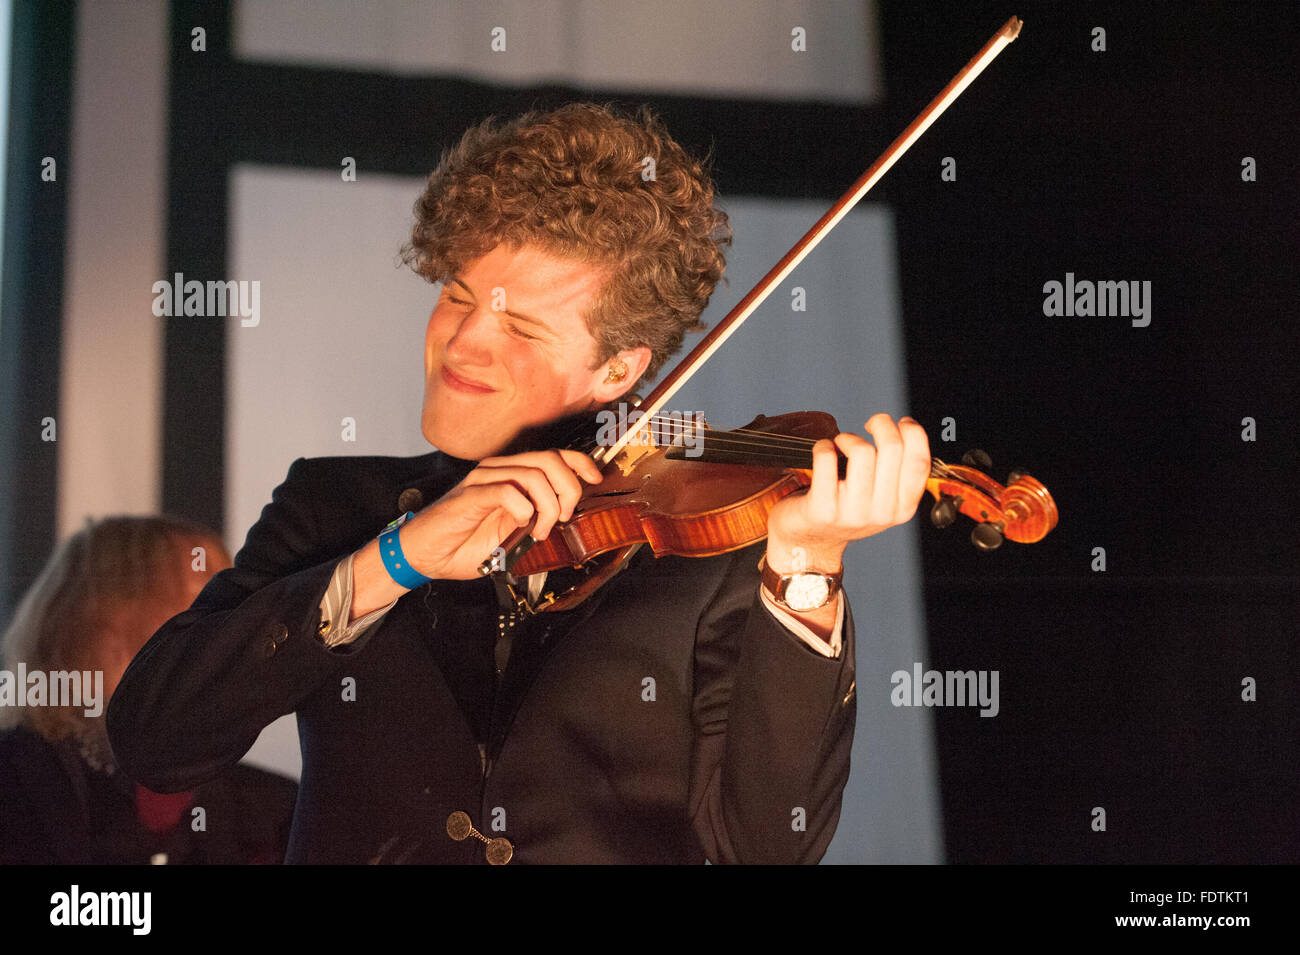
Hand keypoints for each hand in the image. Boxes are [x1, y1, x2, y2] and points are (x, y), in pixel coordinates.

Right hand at [402, 449, 603, 580]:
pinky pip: (507, 491)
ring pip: (533, 475)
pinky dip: (523, 510)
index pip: (554, 454)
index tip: (595, 480)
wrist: (424, 555)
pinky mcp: (469, 495)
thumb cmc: (465, 544)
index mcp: (510, 474)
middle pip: (549, 460)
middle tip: (563, 517)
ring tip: (540, 530)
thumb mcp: (513, 532)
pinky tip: (520, 525)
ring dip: (547, 506)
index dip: (580, 463)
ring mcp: (483, 480)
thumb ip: (538, 519)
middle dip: (569, 489)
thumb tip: (570, 517)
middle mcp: (498, 470)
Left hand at [765, 414, 930, 573]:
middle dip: (882, 424)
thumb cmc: (847, 511)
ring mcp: (851, 512)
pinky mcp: (822, 508)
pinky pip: (827, 458)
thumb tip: (906, 430)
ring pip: (862, 451)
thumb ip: (897, 473)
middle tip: (870, 424)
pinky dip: (823, 446)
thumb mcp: (882, 500)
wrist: (809, 543)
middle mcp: (881, 512)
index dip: (914, 433)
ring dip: (848, 438)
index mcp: (902, 509)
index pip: (919, 462)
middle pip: (892, 448)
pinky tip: (823, 451)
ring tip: (841, 444)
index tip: (901, 422)